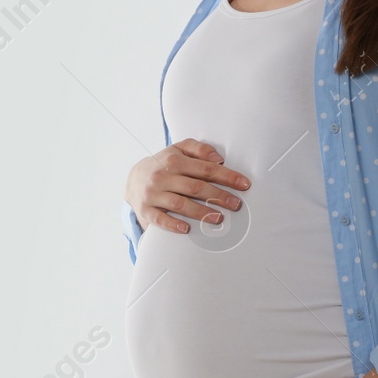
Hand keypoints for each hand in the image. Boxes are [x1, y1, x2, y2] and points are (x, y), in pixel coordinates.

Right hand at [124, 139, 249, 234]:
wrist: (134, 179)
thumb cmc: (164, 165)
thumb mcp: (178, 150)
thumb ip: (198, 149)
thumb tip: (218, 159)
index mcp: (174, 160)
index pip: (205, 169)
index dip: (227, 176)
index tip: (244, 184)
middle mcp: (162, 176)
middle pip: (195, 187)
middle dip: (218, 196)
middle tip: (236, 204)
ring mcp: (153, 194)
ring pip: (180, 204)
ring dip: (201, 212)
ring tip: (219, 218)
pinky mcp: (145, 210)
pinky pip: (160, 219)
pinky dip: (173, 224)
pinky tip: (187, 228)